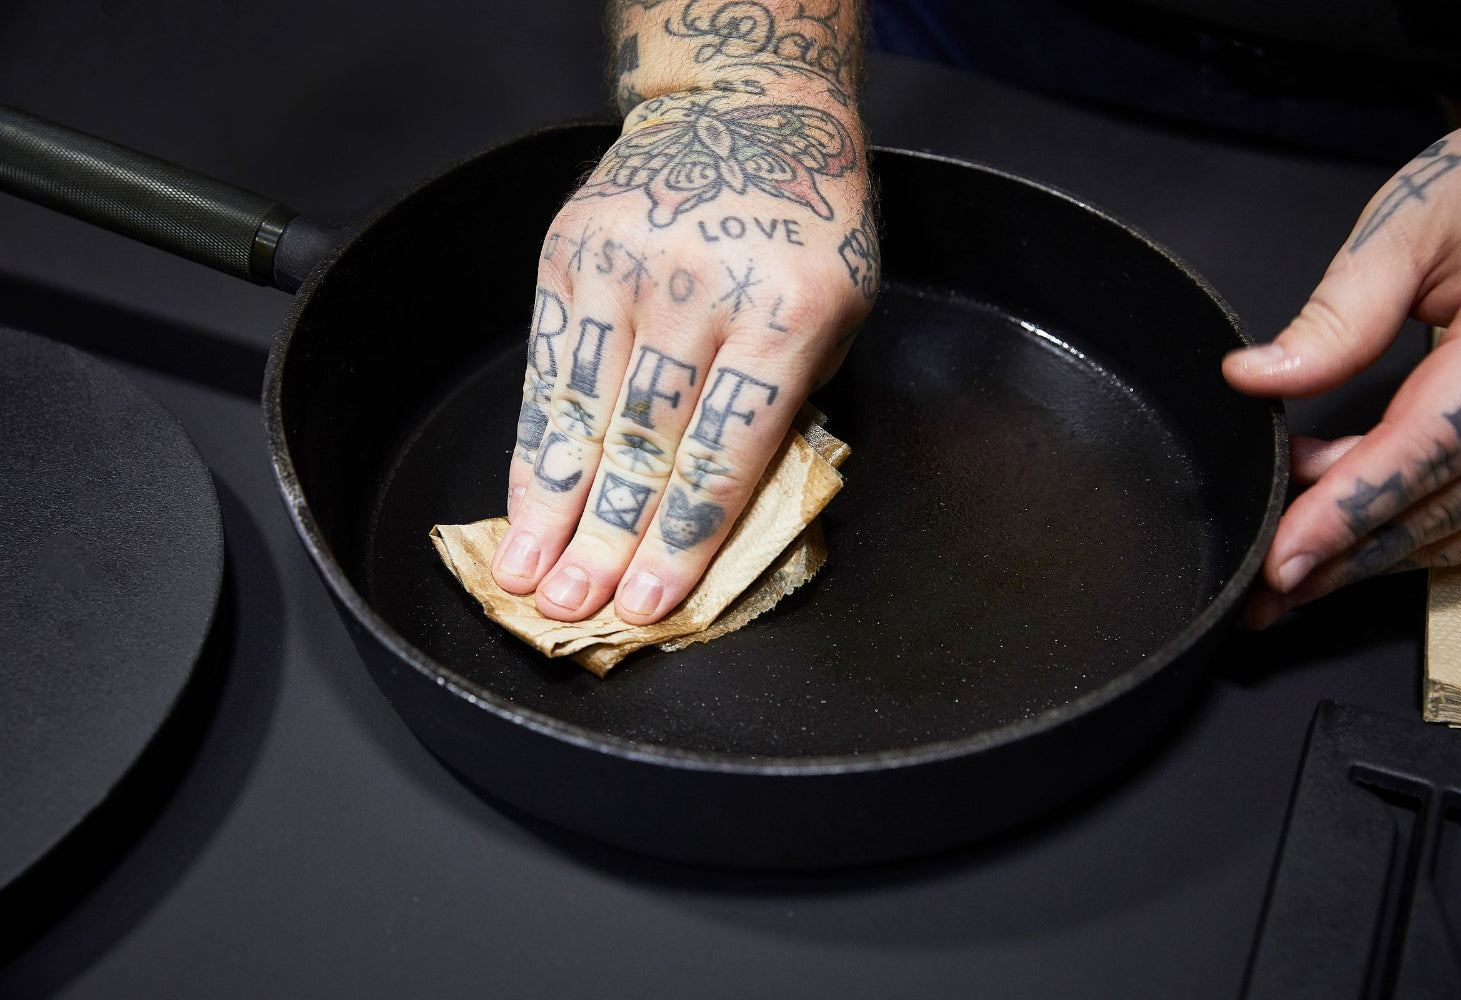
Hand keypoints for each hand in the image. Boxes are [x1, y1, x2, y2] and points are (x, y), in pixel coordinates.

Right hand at [491, 91, 876, 623]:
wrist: (745, 111)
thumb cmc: (806, 227)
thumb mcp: (839, 313)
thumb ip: (785, 404)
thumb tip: (717, 510)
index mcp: (789, 311)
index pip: (728, 450)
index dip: (683, 537)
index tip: (648, 603)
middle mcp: (703, 289)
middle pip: (646, 441)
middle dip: (606, 538)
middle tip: (573, 611)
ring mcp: (628, 268)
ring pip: (584, 412)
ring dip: (553, 506)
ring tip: (527, 579)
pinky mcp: (570, 254)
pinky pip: (545, 369)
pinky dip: (532, 444)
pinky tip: (521, 502)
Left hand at [1223, 110, 1460, 626]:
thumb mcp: (1415, 222)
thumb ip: (1343, 310)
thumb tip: (1257, 377)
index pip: (1425, 448)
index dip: (1348, 510)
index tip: (1283, 558)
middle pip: (1445, 507)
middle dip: (1348, 555)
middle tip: (1264, 590)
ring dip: (1372, 547)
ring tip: (1284, 562)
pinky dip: (1408, 519)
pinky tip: (1338, 511)